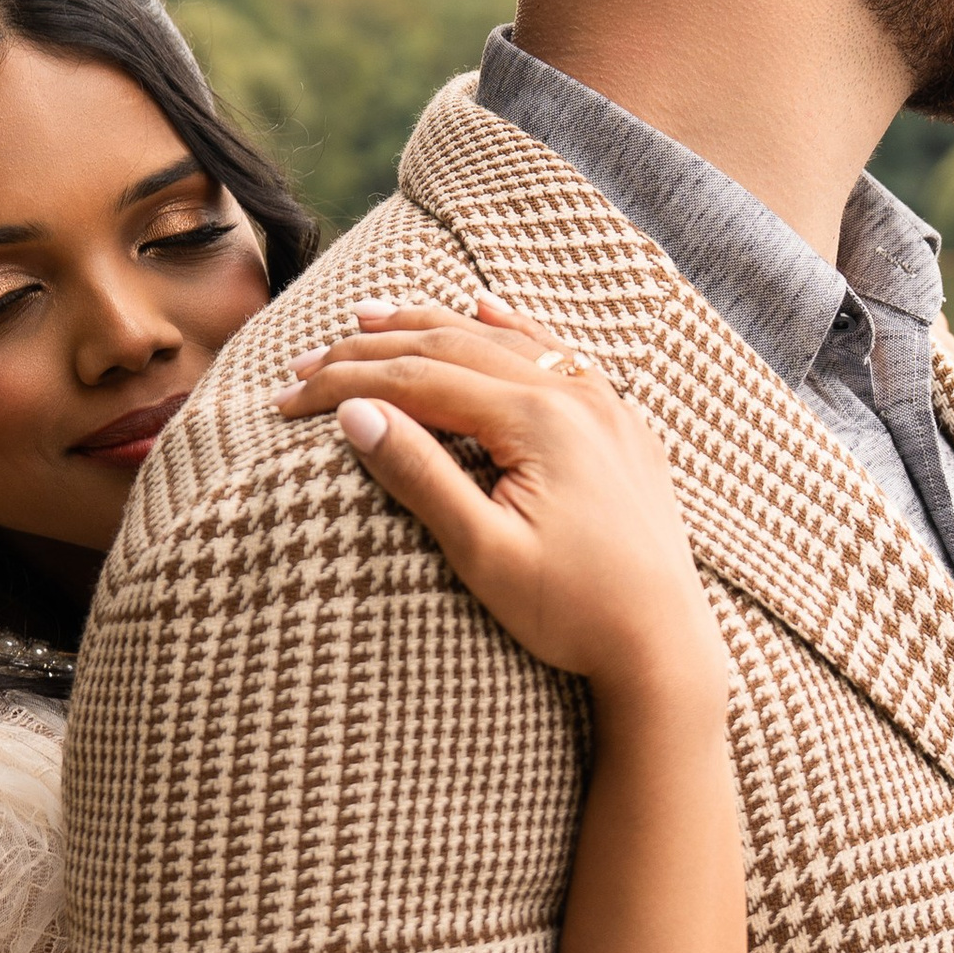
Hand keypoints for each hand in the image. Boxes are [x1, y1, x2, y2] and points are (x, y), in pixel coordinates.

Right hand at [275, 295, 722, 705]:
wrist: (664, 645)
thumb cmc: (574, 612)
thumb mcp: (485, 554)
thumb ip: (421, 476)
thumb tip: (355, 413)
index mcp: (538, 421)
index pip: (419, 380)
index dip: (346, 383)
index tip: (289, 397)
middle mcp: (574, 395)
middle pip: (453, 348)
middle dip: (372, 350)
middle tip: (306, 360)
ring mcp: (603, 404)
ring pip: (501, 341)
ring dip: (430, 327)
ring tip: (369, 317)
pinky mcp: (619, 423)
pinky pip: (554, 353)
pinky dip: (510, 328)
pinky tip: (484, 307)